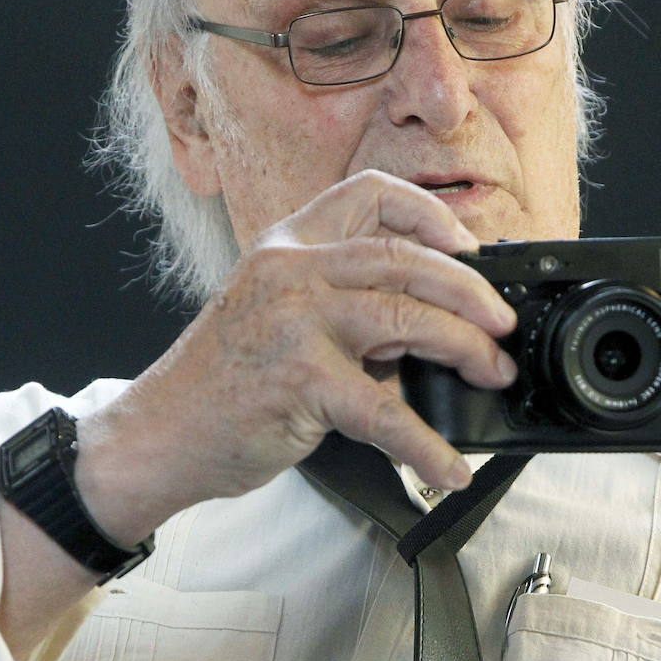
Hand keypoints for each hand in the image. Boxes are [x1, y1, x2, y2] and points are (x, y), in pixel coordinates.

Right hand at [73, 170, 517, 545]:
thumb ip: (345, 308)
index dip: (429, 212)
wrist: (160, 433)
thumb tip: (434, 327)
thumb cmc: (222, 381)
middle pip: (404, 257)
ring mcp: (294, 320)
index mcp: (287, 245)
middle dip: (470, 289)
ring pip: (406, 319)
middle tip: (501, 324)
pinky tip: (445, 466)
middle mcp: (291, 269)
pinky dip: (424, 444)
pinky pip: (384, 411)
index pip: (368, 194)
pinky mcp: (300, 379)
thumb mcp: (277, 316)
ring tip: (492, 373)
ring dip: (465, 349)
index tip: (466, 244)